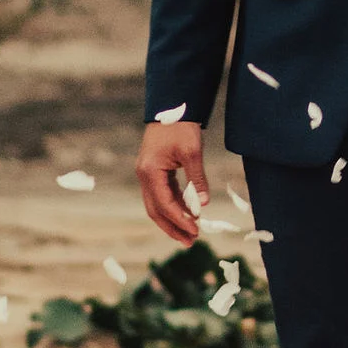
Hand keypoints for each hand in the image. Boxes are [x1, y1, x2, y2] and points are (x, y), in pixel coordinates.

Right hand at [136, 119, 209, 243]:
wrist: (171, 106)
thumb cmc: (181, 126)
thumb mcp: (192, 151)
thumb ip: (197, 179)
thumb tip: (203, 204)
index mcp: (150, 172)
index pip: (164, 204)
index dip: (180, 220)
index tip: (195, 231)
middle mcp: (144, 176)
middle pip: (155, 210)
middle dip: (172, 227)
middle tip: (190, 242)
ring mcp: (147, 175)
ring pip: (156, 205)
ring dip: (172, 220)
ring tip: (189, 234)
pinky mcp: (153, 172)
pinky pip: (161, 195)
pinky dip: (173, 207)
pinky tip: (187, 215)